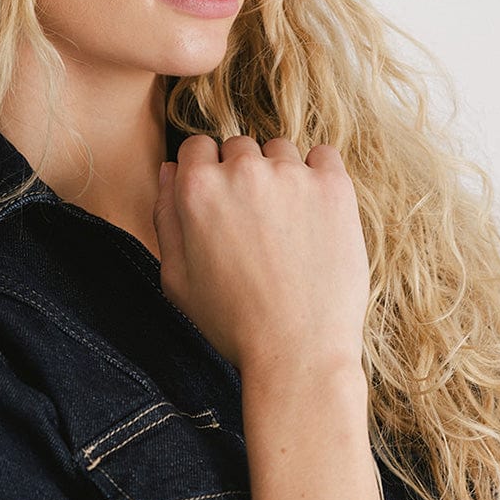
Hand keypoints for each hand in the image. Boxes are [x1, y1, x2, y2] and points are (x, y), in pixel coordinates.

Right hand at [152, 134, 369, 375]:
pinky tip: (314, 209)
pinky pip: (323, 155)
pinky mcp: (333, 187)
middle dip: (241, 174)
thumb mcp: (176, 278)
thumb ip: (165, 215)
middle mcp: (243, 171)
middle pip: (238, 147)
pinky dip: (318, 173)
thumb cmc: (233, 322)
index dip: (205, 172)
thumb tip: (170, 169)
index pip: (196, 147)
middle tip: (254, 221)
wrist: (299, 352)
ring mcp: (292, 175)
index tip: (220, 201)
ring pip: (280, 150)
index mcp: (198, 188)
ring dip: (279, 173)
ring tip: (286, 222)